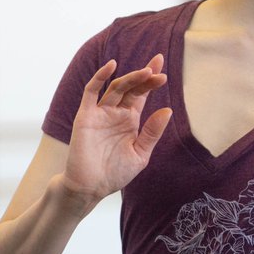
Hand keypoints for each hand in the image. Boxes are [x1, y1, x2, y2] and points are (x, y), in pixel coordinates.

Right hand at [62, 54, 172, 201]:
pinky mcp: (86, 116)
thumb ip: (152, 133)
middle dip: (145, 77)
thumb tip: (168, 110)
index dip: (151, 82)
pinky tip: (111, 66)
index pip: (142, 95)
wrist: (91, 187)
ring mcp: (100, 113)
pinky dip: (100, 77)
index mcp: (129, 120)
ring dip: (131, 78)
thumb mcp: (140, 153)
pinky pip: (91, 92)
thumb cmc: (115, 173)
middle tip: (159, 70)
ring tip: (147, 71)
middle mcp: (115, 113)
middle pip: (132, 88)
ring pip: (116, 88)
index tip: (164, 71)